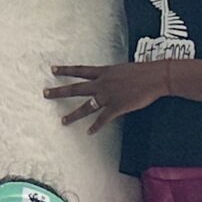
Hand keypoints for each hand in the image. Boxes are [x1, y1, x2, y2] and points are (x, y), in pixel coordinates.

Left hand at [45, 60, 169, 134]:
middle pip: (76, 88)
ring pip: (86, 107)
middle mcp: (102, 84)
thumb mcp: (123, 69)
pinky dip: (96, 127)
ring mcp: (108, 96)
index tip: (53, 69)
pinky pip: (103, 119)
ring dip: (73, 115)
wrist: (155, 77)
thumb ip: (113, 75)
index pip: (80, 70)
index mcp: (103, 72)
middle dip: (59, 92)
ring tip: (63, 121)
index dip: (65, 70)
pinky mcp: (116, 107)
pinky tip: (89, 132)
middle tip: (45, 94)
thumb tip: (110, 79)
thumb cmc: (143, 71)